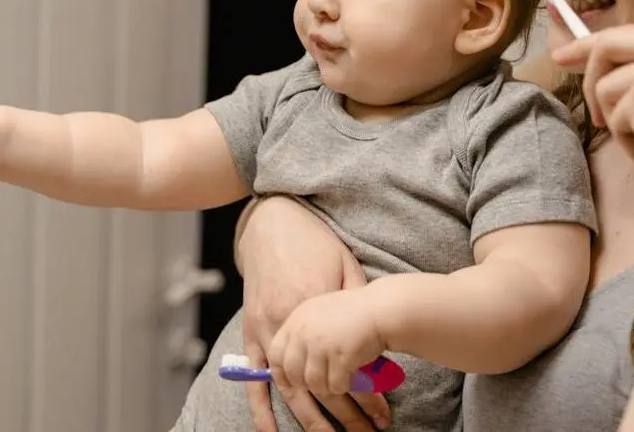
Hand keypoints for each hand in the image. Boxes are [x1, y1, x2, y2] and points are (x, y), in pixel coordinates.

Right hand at [238, 197, 390, 430]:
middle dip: (344, 414)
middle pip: (318, 385)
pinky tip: (269, 431)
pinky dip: (260, 407)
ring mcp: (265, 331)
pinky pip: (254, 378)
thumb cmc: (314, 243)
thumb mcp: (345, 266)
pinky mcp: (250, 331)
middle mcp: (288, 327)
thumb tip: (376, 337)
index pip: (344, 365)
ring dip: (309, 418)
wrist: (273, 223)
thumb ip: (355, 301)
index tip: (384, 412)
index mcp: (314, 311)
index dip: (366, 393)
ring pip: (289, 388)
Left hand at [268, 288, 385, 396]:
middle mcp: (305, 332)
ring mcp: (322, 345)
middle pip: (293, 373)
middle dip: (306, 384)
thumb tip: (286, 364)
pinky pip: (335, 385)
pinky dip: (343, 386)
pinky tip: (352, 376)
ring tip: (339, 378)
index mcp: (297, 319)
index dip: (282, 372)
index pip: (276, 354)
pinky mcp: (340, 357)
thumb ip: (301, 333)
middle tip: (321, 382)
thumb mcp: (319, 312)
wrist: (382, 308)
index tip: (291, 382)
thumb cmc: (354, 312)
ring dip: (327, 386)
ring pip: (314, 383)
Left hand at [551, 23, 633, 199]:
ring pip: (605, 87)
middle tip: (568, 83)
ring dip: (617, 120)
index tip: (567, 54)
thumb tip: (611, 66)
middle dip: (585, 70)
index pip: (631, 32)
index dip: (594, 44)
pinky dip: (627, 143)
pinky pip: (613, 119)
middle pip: (608, 44)